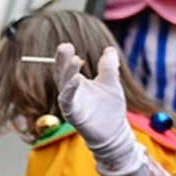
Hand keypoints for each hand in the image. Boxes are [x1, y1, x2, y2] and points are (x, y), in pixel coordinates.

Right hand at [55, 45, 136, 172]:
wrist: (114, 131)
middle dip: (61, 60)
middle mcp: (71, 93)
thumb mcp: (111, 82)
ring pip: (64, 87)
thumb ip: (109, 66)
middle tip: (64, 46)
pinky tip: (76, 80)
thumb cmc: (109, 108)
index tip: (66, 44)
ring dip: (67, 73)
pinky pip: (68, 102)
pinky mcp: (74, 116)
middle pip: (61, 74)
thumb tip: (109, 49)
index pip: (67, 67)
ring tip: (73, 60)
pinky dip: (70, 91)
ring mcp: (71, 104)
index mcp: (77, 83)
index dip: (65, 57)